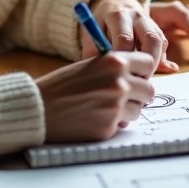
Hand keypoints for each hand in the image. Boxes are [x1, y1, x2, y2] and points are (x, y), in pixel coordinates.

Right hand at [35, 52, 155, 141]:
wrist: (39, 108)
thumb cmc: (61, 86)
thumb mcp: (90, 66)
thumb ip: (114, 68)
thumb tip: (138, 77)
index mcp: (115, 61)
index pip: (148, 63)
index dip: (143, 72)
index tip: (137, 78)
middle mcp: (120, 82)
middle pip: (149, 90)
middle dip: (139, 95)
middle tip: (124, 98)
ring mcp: (116, 105)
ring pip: (137, 110)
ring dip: (125, 111)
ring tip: (103, 108)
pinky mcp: (109, 126)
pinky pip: (122, 126)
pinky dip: (112, 124)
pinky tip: (93, 119)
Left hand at [84, 0, 171, 72]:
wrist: (111, 7)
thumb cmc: (99, 29)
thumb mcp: (91, 39)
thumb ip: (96, 56)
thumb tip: (104, 76)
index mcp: (117, 15)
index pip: (125, 39)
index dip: (125, 61)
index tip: (120, 76)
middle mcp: (136, 15)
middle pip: (151, 39)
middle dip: (147, 63)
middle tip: (138, 80)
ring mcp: (149, 20)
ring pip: (160, 43)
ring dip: (155, 62)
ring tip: (142, 77)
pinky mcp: (157, 27)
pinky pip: (164, 44)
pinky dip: (158, 59)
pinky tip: (145, 68)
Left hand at [84, 0, 188, 72]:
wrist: (113, 0)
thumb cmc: (104, 25)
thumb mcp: (93, 36)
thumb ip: (98, 53)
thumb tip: (108, 73)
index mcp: (119, 14)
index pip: (124, 36)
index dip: (127, 57)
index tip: (131, 75)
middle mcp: (142, 10)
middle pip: (155, 30)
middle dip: (160, 55)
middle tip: (162, 75)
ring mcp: (160, 10)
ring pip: (183, 17)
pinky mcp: (173, 14)